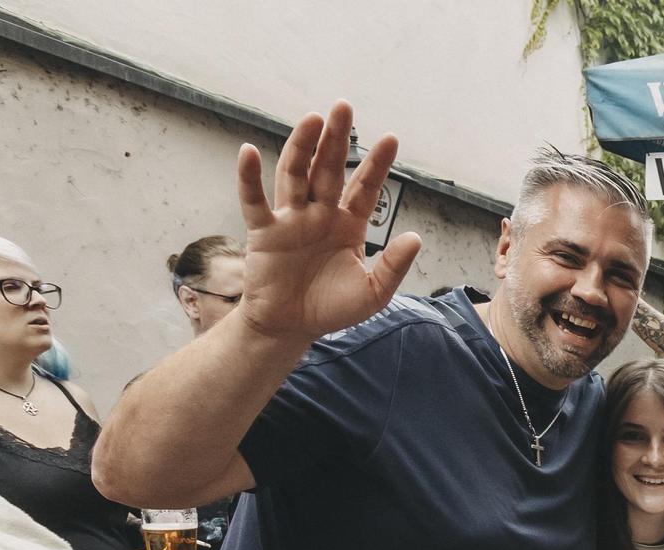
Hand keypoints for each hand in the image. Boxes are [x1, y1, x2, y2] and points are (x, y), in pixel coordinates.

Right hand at [234, 101, 419, 344]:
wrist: (292, 328)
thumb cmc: (331, 308)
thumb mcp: (372, 293)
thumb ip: (393, 266)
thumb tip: (415, 237)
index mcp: (348, 225)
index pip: (365, 187)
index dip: (376, 163)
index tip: (391, 138)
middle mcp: (319, 214)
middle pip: (328, 168)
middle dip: (337, 139)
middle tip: (344, 106)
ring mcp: (290, 219)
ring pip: (295, 174)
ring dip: (302, 146)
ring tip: (312, 119)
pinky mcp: (264, 231)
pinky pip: (254, 200)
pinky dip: (248, 177)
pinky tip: (249, 151)